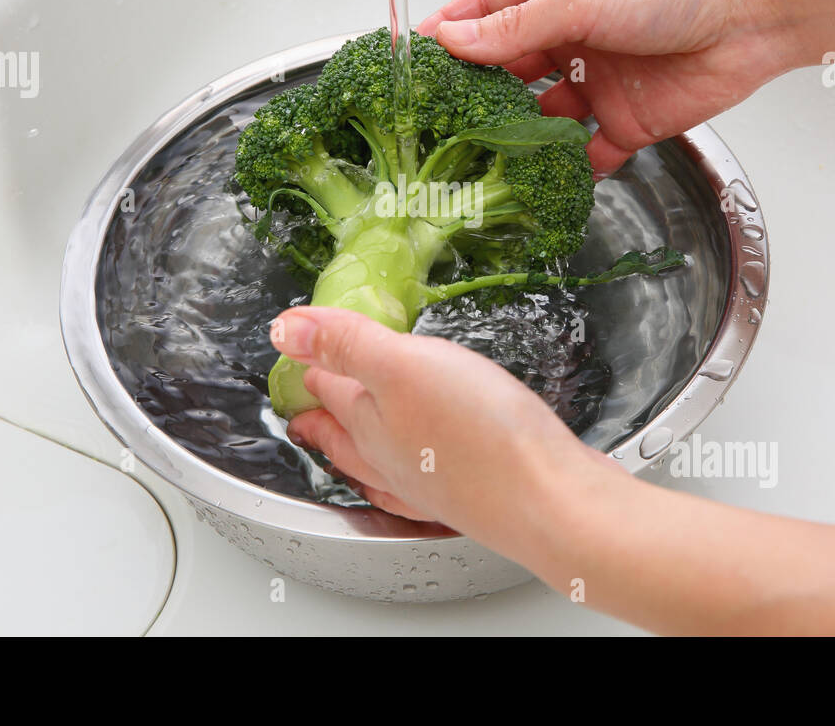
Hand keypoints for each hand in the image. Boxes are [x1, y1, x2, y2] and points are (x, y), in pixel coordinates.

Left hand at [271, 305, 610, 540]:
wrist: (551, 502)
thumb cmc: (480, 433)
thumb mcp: (402, 365)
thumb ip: (346, 345)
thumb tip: (283, 331)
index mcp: (370, 426)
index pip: (329, 390)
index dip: (311, 369)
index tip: (296, 357)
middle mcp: (394, 461)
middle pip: (347, 436)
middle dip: (323, 420)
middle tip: (303, 416)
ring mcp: (432, 484)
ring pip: (380, 465)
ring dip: (356, 452)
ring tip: (344, 447)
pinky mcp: (473, 494)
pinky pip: (422, 486)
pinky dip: (407, 478)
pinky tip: (420, 477)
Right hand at [417, 0, 791, 176]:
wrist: (751, 19)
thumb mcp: (580, 0)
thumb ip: (515, 29)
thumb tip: (452, 39)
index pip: (485, 10)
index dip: (448, 31)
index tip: (412, 60)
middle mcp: (570, 40)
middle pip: (506, 70)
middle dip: (473, 95)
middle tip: (434, 124)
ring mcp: (595, 84)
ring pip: (539, 119)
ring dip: (514, 139)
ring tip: (477, 163)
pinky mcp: (625, 123)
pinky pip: (586, 155)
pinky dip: (567, 171)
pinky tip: (541, 186)